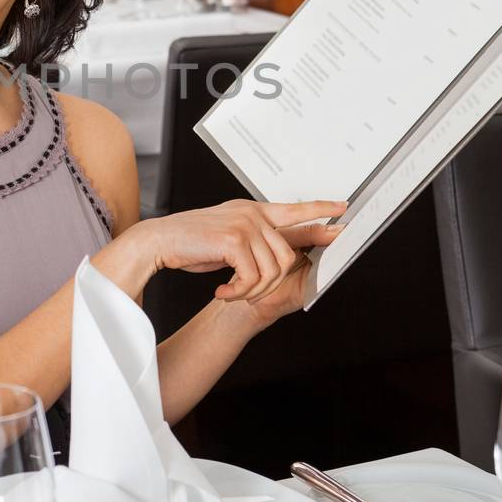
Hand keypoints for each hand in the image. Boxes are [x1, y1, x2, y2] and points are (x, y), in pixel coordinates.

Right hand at [151, 198, 346, 302]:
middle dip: (269, 284)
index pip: (294, 208)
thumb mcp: (227, 238)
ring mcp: (246, 224)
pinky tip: (222, 291)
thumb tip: (280, 255)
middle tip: (243, 292)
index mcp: (253, 210)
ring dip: (251, 290)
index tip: (342, 209)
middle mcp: (253, 214)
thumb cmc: (189, 243)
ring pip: (272, 271)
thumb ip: (253, 239)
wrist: (159, 241)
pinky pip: (253, 277)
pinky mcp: (235, 240)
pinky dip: (238, 292)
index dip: (321, 210)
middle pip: (287, 257)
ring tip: (230, 292)